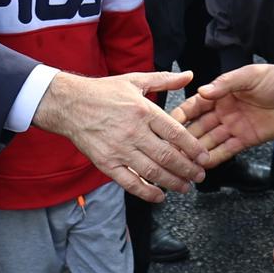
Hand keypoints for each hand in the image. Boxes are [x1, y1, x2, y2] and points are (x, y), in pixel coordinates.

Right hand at [34, 70, 204, 201]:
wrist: (69, 104)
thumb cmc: (102, 91)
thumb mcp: (135, 80)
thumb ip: (165, 80)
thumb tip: (190, 76)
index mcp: (143, 110)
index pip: (175, 133)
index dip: (193, 148)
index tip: (204, 157)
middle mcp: (134, 131)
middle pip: (167, 155)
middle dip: (187, 169)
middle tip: (199, 176)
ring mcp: (119, 149)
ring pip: (152, 171)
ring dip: (172, 182)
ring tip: (185, 187)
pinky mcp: (107, 163)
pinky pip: (129, 182)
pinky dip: (146, 192)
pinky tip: (159, 196)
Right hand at [171, 63, 273, 165]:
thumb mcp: (250, 76)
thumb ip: (226, 84)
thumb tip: (203, 90)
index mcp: (221, 93)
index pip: (195, 105)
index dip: (181, 115)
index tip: (166, 124)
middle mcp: (224, 111)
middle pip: (199, 126)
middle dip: (184, 137)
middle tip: (169, 149)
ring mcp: (234, 126)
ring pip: (210, 141)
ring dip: (197, 151)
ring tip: (182, 162)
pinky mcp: (246, 139)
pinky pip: (227, 150)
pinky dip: (214, 158)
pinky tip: (202, 166)